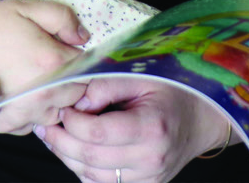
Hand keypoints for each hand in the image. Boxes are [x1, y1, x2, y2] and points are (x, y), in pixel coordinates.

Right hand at [0, 0, 86, 133]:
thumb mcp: (26, 8)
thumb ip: (62, 18)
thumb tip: (83, 37)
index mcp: (52, 62)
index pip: (88, 68)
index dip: (80, 59)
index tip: (66, 51)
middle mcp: (43, 93)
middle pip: (77, 94)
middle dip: (70, 80)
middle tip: (50, 65)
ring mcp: (25, 113)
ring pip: (58, 112)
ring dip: (54, 99)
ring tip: (35, 80)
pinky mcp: (8, 124)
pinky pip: (34, 125)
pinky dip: (32, 113)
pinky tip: (21, 94)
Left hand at [34, 77, 232, 182]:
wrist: (201, 118)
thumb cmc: (171, 91)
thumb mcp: (141, 76)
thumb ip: (106, 85)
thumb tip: (76, 103)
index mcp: (151, 128)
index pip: (97, 133)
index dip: (72, 122)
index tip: (62, 107)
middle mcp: (151, 159)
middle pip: (90, 158)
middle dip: (61, 141)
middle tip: (47, 124)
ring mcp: (148, 178)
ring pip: (91, 176)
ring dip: (67, 156)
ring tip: (54, 136)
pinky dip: (83, 168)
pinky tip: (75, 149)